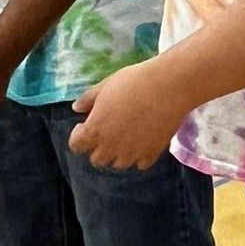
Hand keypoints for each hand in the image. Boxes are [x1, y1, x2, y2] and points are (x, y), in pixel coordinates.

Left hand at [70, 62, 185, 169]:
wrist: (168, 87)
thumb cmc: (134, 82)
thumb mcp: (106, 86)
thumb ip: (88, 99)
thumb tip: (76, 108)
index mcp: (94, 130)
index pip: (76, 146)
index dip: (79, 135)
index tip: (86, 125)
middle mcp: (110, 147)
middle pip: (97, 159)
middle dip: (98, 147)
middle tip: (108, 131)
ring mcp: (131, 153)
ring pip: (118, 164)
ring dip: (119, 153)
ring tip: (127, 137)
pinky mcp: (152, 154)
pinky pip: (141, 163)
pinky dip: (140, 156)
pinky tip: (144, 140)